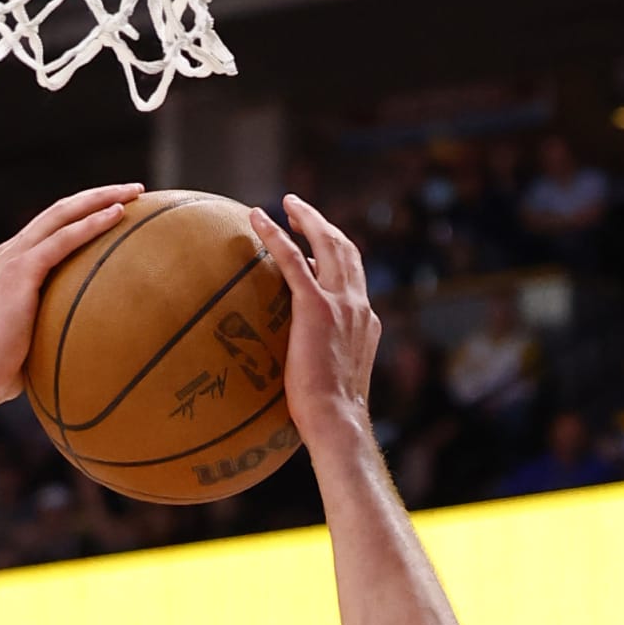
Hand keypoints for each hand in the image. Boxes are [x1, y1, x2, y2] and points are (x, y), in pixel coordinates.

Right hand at [0, 183, 143, 409]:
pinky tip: (117, 215)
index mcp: (14, 263)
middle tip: (136, 190)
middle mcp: (11, 252)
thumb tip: (89, 339)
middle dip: (100, 195)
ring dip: (101, 199)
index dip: (86, 211)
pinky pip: (63, 239)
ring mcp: (14, 258)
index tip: (120, 206)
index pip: (54, 225)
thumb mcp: (35, 336)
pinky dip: (91, 224)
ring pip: (64, 214)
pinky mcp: (20, 271)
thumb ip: (56, 323)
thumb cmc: (4, 369)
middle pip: (61, 210)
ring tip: (136, 193)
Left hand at [248, 194, 380, 446]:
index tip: (317, 247)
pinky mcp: (316, 307)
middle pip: (345, 250)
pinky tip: (258, 220)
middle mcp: (359, 305)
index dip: (336, 257)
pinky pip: (293, 260)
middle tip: (299, 211)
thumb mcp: (333, 380)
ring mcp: (341, 303)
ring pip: (327, 244)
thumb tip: (299, 362)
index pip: (353, 278)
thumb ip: (324, 361)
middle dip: (323, 225)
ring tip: (285, 205)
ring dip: (307, 219)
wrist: (337, 419)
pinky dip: (276, 236)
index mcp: (366, 321)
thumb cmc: (328, 414)